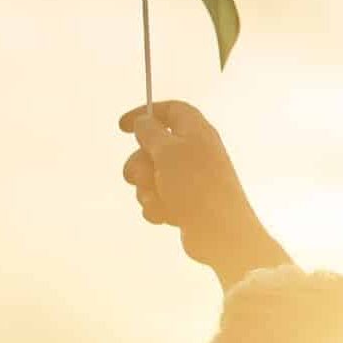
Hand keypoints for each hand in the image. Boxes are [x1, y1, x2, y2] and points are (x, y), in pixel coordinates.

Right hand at [119, 101, 286, 284]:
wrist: (219, 231)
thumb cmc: (196, 185)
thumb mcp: (169, 152)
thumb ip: (151, 133)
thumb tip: (144, 122)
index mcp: (196, 133)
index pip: (171, 110)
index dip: (146, 113)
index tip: (122, 127)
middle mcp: (192, 153)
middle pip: (152, 147)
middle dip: (139, 163)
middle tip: (144, 175)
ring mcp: (188, 179)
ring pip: (149, 175)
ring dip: (147, 188)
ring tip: (159, 199)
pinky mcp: (183, 201)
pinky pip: (156, 197)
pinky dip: (156, 205)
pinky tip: (167, 215)